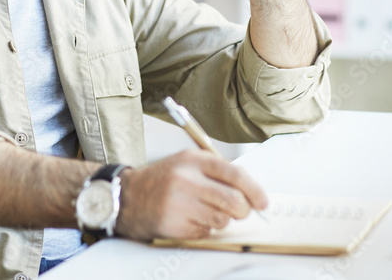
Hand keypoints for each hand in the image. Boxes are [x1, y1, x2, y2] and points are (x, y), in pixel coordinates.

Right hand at [114, 149, 267, 240]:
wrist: (128, 196)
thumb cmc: (162, 180)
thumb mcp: (187, 163)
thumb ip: (216, 171)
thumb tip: (249, 190)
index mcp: (194, 160)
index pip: (236, 175)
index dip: (255, 191)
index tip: (263, 202)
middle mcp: (187, 179)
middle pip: (234, 201)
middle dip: (242, 210)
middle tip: (238, 211)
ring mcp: (180, 203)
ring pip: (222, 219)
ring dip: (220, 220)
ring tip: (203, 211)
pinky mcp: (175, 223)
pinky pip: (206, 232)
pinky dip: (203, 229)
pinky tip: (189, 219)